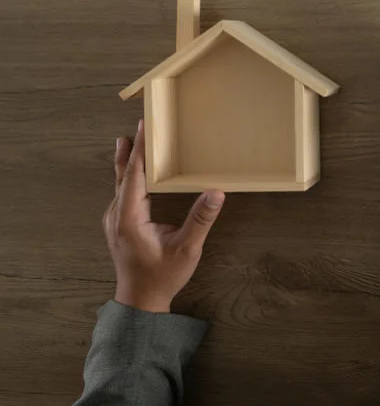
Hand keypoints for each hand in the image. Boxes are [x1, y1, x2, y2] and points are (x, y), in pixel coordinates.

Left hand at [102, 121, 224, 312]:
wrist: (140, 302)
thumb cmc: (162, 276)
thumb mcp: (187, 248)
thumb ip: (200, 219)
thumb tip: (217, 192)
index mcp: (129, 217)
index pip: (134, 175)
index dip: (140, 150)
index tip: (143, 127)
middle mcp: (116, 216)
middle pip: (122, 176)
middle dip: (131, 150)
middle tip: (136, 127)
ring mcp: (114, 222)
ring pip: (119, 185)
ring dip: (127, 163)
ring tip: (128, 142)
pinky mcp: (117, 227)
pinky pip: (120, 195)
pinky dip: (127, 178)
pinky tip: (132, 175)